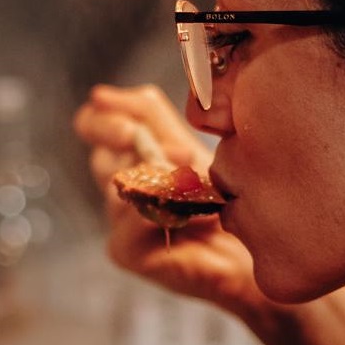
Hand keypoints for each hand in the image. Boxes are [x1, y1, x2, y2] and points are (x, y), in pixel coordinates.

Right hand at [73, 83, 259, 312]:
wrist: (251, 250)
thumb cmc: (220, 199)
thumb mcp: (186, 146)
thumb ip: (150, 116)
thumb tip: (101, 95)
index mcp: (130, 155)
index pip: (93, 124)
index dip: (102, 117)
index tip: (127, 119)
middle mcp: (118, 186)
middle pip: (101, 152)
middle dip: (118, 134)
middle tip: (136, 135)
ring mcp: (118, 220)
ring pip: (119, 184)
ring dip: (158, 175)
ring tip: (195, 182)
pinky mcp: (126, 249)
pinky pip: (130, 220)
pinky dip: (162, 211)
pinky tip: (193, 215)